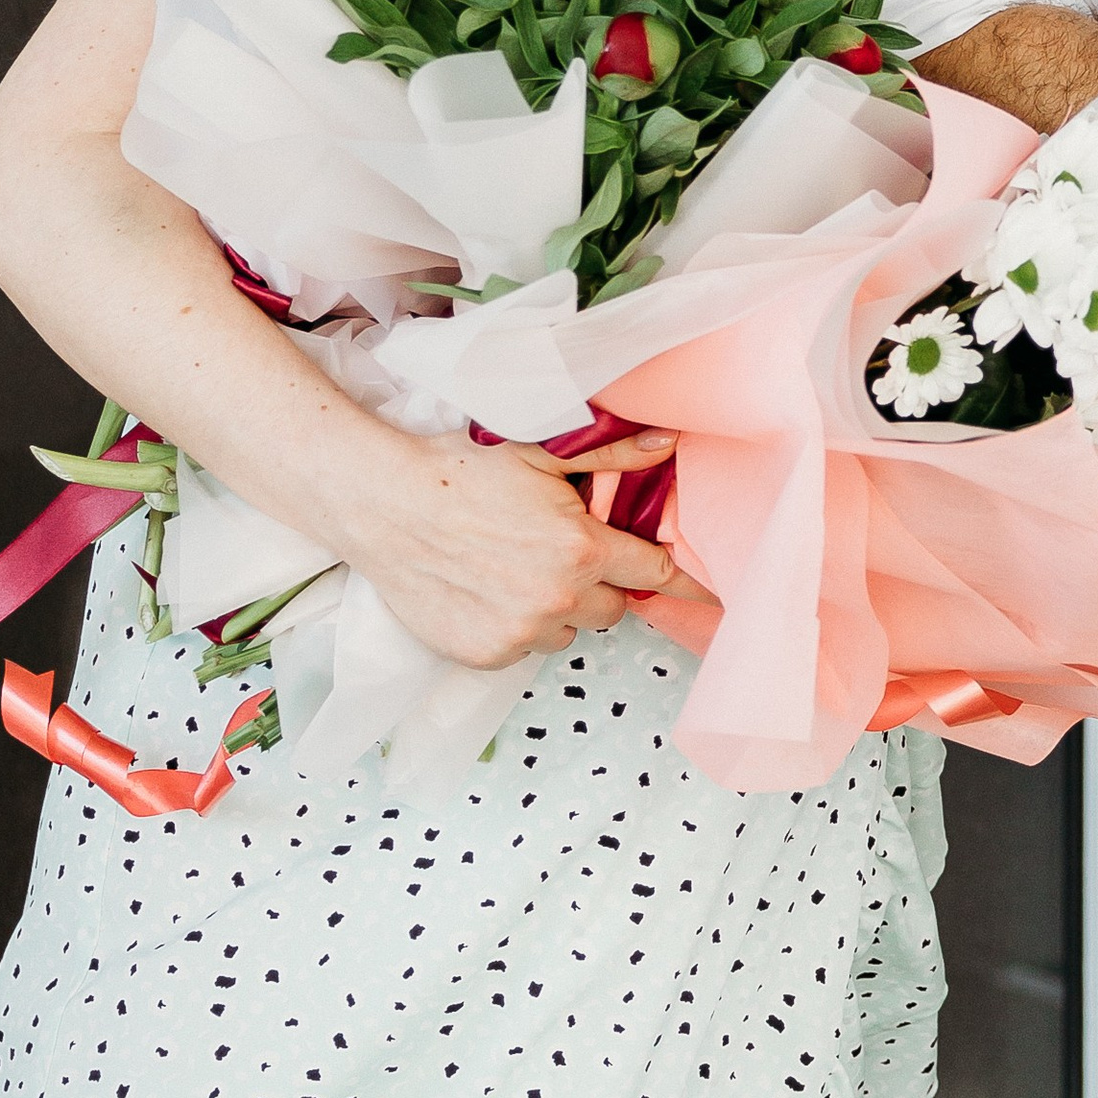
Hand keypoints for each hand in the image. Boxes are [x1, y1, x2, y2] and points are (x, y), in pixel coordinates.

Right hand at [346, 427, 685, 672]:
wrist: (383, 504)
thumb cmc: (461, 470)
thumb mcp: (541, 454)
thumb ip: (612, 456)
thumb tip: (668, 443)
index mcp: (581, 549)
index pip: (655, 572)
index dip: (682, 578)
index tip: (714, 596)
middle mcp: (557, 599)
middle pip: (615, 607)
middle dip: (602, 582)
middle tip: (565, 551)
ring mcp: (520, 632)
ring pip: (568, 629)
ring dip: (559, 607)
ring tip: (518, 567)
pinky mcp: (486, 654)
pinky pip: (524, 647)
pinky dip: (518, 625)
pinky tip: (488, 589)